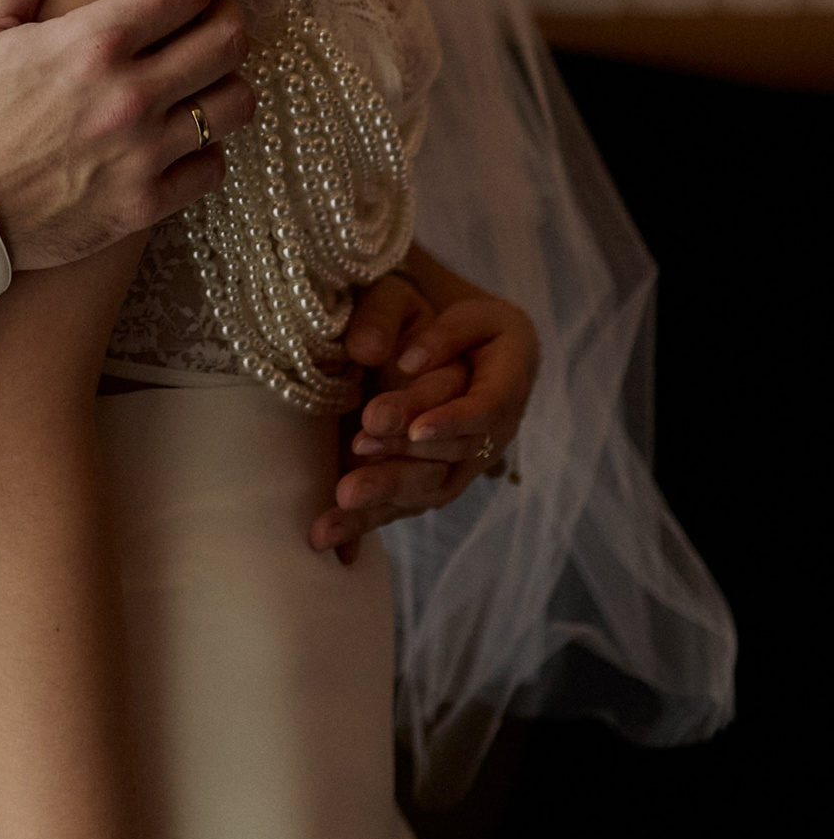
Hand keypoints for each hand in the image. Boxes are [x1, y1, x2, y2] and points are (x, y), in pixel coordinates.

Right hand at [0, 0, 253, 273]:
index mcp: (93, 43)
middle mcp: (129, 95)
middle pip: (229, 40)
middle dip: (231, 14)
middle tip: (215, 10)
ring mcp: (142, 154)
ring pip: (235, 104)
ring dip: (227, 81)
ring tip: (205, 74)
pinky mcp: (143, 204)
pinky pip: (212, 167)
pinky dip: (208, 148)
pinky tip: (184, 136)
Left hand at [309, 277, 541, 557]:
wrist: (457, 346)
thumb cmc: (443, 315)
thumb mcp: (437, 299)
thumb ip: (417, 324)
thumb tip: (397, 360)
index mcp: (507, 374)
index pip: (485, 405)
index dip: (452, 420)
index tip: (415, 429)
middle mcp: (496, 426)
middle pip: (451, 456)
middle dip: (400, 467)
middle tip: (352, 474)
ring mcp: (468, 460)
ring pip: (429, 488)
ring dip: (382, 500)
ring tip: (336, 507)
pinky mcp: (436, 480)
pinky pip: (407, 505)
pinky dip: (369, 522)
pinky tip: (331, 539)